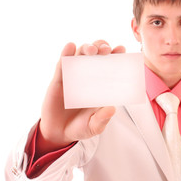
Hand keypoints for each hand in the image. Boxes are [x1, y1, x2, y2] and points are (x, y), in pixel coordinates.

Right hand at [37, 40, 125, 155]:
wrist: (58, 133)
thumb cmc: (81, 127)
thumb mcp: (94, 126)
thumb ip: (102, 119)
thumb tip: (112, 109)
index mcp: (102, 85)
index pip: (111, 65)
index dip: (117, 55)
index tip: (121, 49)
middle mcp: (89, 77)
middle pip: (96, 55)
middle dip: (102, 47)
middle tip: (106, 50)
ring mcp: (74, 76)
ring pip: (80, 55)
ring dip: (86, 48)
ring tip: (91, 50)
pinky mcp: (59, 79)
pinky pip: (62, 64)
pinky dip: (66, 54)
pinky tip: (70, 47)